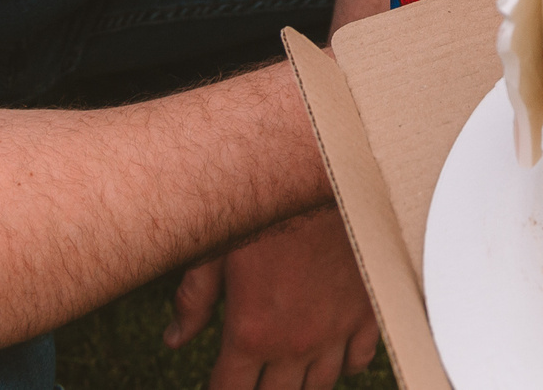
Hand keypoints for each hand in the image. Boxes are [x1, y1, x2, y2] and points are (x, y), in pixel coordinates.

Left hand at [167, 207, 379, 389]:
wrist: (327, 174)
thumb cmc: (267, 206)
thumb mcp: (217, 250)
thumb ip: (194, 300)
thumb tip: (175, 338)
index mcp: (251, 332)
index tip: (220, 383)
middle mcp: (295, 342)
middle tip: (251, 377)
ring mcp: (335, 330)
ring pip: (320, 386)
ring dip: (301, 386)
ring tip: (287, 376)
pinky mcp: (367, 311)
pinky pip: (359, 360)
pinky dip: (345, 365)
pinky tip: (332, 357)